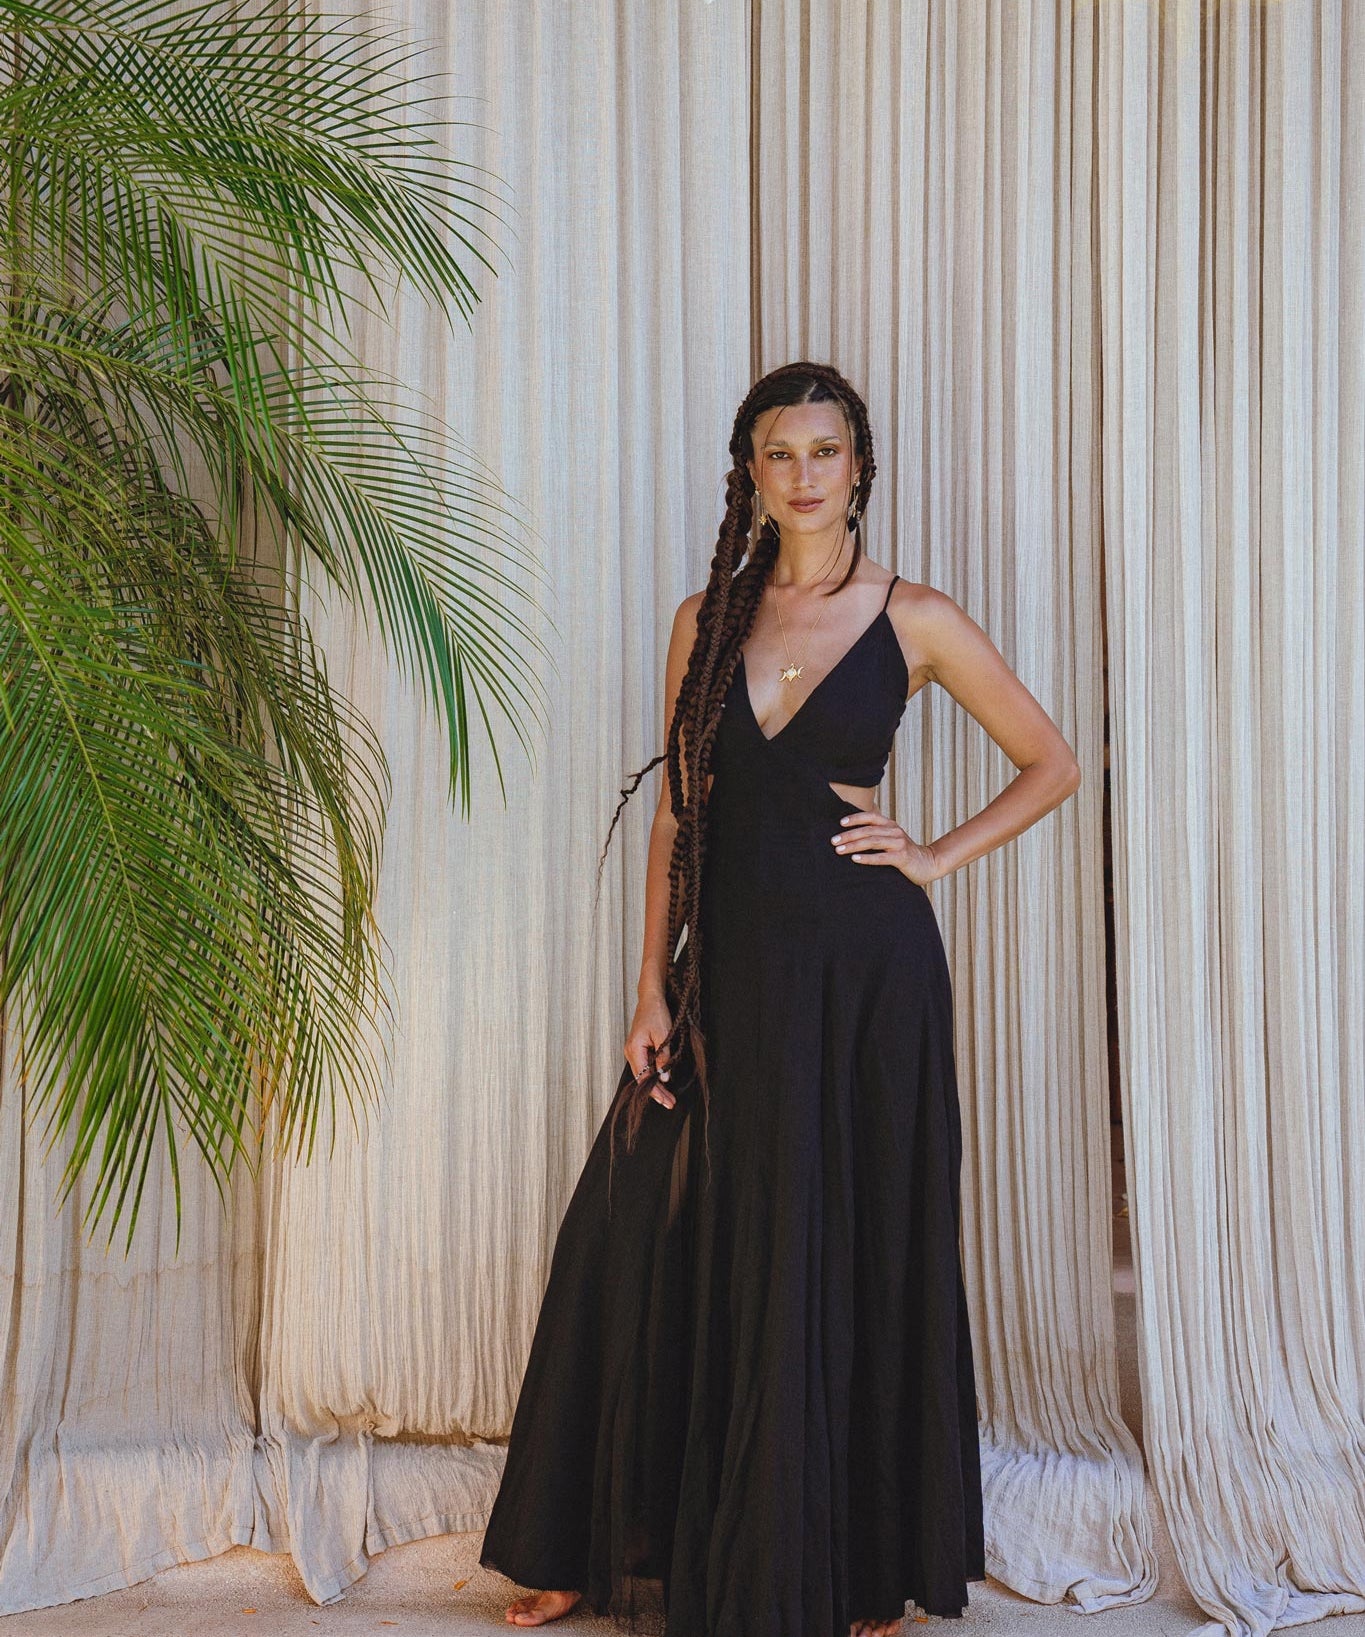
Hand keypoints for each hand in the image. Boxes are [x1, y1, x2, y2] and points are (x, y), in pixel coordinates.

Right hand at [625, 992, 675, 1107]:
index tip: (667, 1100)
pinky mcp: (638, 1048)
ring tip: (668, 1096)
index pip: (644, 1077)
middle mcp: (630, 1052)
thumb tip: (665, 1077)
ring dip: (655, 1085)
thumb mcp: (663, 1036)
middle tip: (669, 1103)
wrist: (650, 999)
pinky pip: (644, 1066)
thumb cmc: (656, 1013)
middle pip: (642, 1078)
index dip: (655, 1091)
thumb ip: (663, 1058)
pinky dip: (653, 1075)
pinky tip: (662, 1081)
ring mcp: (633, 1051)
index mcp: (634, 1050)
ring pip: (643, 1073)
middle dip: (655, 1092)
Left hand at [830, 803, 939, 884]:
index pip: (871, 817)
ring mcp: (899, 844)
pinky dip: (867, 858)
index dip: (855, 818)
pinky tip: (855, 859)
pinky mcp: (902, 857)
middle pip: (868, 830)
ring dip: (854, 845)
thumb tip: (852, 834)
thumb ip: (877, 834)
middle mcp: (894, 831)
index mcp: (890, 825)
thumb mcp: (891, 840)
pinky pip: (882, 857)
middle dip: (849, 835)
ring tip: (839, 850)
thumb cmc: (904, 853)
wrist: (928, 864)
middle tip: (833, 841)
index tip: (840, 823)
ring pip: (872, 842)